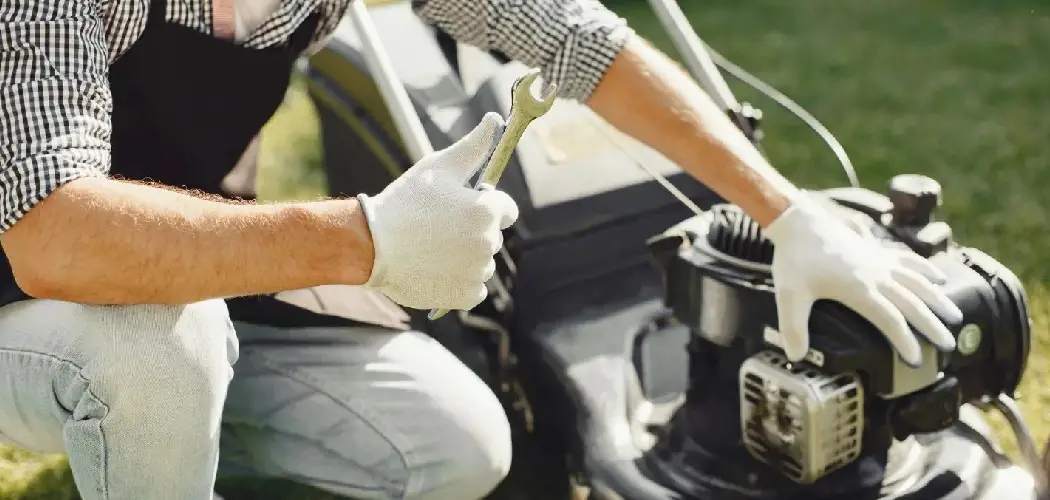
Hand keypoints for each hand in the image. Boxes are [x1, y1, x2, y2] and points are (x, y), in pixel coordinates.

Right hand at [357, 112, 517, 309]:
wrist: (370, 246)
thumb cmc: (404, 202)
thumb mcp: (438, 167)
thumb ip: (473, 146)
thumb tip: (495, 120)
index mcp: (487, 211)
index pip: (506, 209)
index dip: (484, 206)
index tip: (458, 208)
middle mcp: (488, 243)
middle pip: (492, 236)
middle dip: (472, 231)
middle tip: (436, 228)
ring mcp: (477, 272)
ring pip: (481, 262)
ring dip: (465, 257)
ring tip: (431, 249)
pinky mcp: (465, 296)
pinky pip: (474, 288)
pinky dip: (460, 282)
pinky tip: (436, 269)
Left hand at [762, 195, 963, 366]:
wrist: (798, 221)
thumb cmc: (794, 259)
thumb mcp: (789, 295)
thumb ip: (793, 327)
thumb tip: (794, 356)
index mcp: (859, 290)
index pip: (890, 320)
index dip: (904, 341)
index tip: (916, 360)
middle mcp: (876, 275)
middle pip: (912, 303)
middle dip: (931, 325)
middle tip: (949, 344)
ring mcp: (879, 260)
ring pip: (917, 281)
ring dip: (937, 298)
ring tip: (954, 314)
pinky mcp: (876, 249)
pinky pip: (908, 259)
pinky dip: (925, 269)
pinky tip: (937, 277)